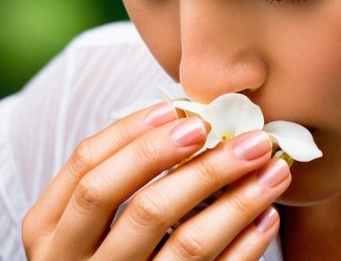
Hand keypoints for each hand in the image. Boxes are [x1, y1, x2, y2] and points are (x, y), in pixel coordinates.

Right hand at [22, 102, 290, 259]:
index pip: (88, 166)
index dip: (137, 134)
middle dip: (201, 166)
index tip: (184, 111)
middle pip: (143, 206)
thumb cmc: (104, 243)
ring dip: (238, 200)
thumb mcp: (91, 214)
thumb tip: (188, 117)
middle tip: (246, 139)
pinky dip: (245, 244)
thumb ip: (123, 172)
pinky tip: (268, 215)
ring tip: (273, 169)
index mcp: (51, 227)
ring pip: (186, 243)